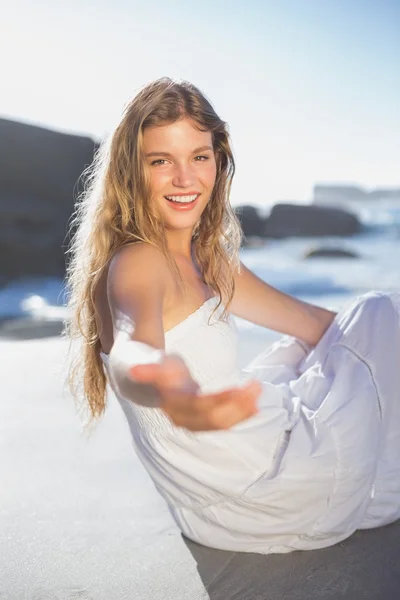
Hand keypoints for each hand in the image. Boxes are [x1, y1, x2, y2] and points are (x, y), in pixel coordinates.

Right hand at [130, 355, 260, 430]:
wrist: (133, 373)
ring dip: (240, 410)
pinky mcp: (198, 414)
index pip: (194, 405)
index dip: (219, 400)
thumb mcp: (142, 357)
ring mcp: (189, 417)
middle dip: (234, 405)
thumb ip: (146, 365)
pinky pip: (220, 420)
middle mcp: (178, 414)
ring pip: (217, 422)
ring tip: (258, 391)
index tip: (238, 390)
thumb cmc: (140, 360)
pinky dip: (239, 414)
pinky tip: (256, 406)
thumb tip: (136, 371)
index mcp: (167, 400)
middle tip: (256, 386)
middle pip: (209, 417)